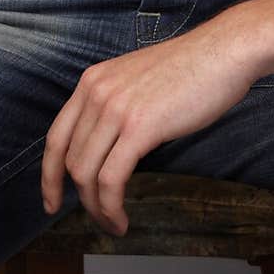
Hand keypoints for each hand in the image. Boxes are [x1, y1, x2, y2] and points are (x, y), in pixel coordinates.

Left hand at [41, 15, 263, 236]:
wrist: (224, 51)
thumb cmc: (193, 67)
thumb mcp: (138, 80)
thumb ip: (116, 105)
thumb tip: (108, 146)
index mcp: (93, 81)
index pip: (56, 137)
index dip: (49, 175)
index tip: (52, 200)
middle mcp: (97, 92)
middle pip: (71, 161)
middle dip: (81, 199)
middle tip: (100, 217)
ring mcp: (116, 108)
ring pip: (86, 175)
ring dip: (97, 208)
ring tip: (114, 223)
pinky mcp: (139, 127)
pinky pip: (110, 180)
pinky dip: (111, 207)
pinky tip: (122, 219)